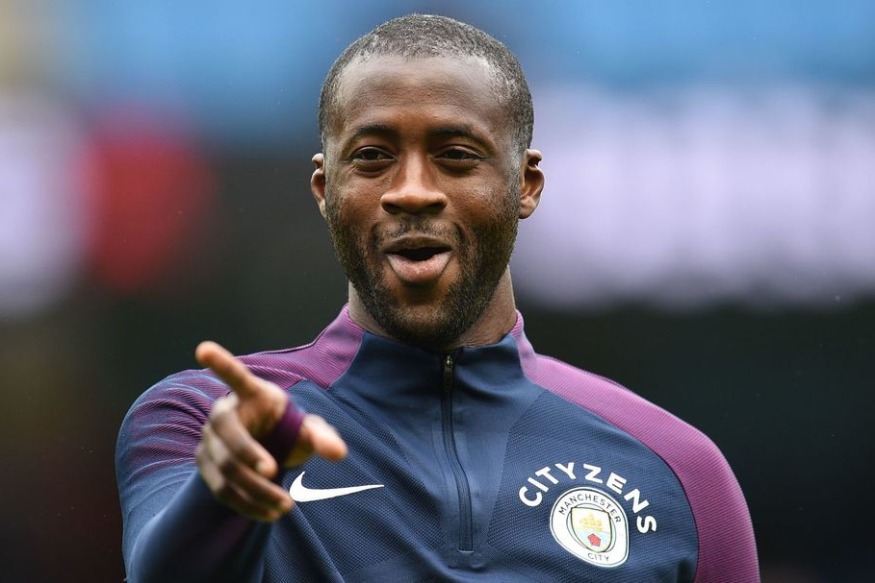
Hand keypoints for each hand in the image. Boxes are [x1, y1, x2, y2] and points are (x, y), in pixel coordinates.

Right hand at [194, 341, 346, 520]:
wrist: (268, 450)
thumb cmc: (288, 431)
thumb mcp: (308, 431)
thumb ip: (322, 437)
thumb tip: (339, 453)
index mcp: (252, 395)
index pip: (236, 376)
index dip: (221, 363)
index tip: (203, 348)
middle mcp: (223, 413)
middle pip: (228, 435)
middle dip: (249, 454)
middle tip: (274, 472)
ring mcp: (210, 440)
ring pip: (226, 468)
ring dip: (255, 490)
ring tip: (286, 506)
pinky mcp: (206, 466)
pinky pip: (222, 489)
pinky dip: (246, 504)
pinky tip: (269, 514)